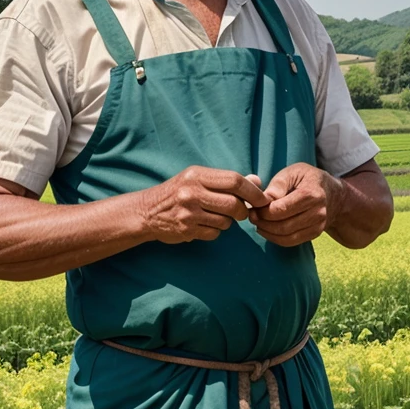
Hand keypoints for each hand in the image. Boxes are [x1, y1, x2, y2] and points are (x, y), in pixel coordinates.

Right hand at [139, 166, 269, 243]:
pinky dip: (215, 231)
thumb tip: (256, 181)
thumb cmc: (178, 192)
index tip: (262, 199)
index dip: (253, 192)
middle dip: (243, 211)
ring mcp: (188, 212)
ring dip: (227, 222)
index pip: (235, 181)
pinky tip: (203, 225)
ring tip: (214, 216)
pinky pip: (214, 233)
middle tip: (241, 212)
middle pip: (234, 204)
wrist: (147, 211)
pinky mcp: (186, 229)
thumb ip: (226, 180)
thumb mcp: (198, 178)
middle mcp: (192, 192)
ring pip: (226, 221)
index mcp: (197, 175)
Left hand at [248, 163, 340, 246]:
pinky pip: (291, 242)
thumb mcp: (294, 171)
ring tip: (258, 222)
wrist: (333, 194)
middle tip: (252, 216)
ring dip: (267, 232)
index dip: (264, 211)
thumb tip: (264, 199)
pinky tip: (267, 230)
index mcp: (311, 194)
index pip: (282, 209)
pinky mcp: (315, 234)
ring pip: (286, 237)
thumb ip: (279, 183)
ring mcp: (318, 225)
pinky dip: (275, 239)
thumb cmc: (309, 179)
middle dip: (263, 222)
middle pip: (283, 225)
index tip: (253, 207)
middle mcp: (318, 212)